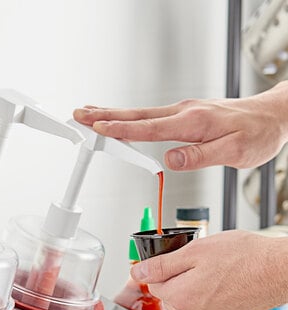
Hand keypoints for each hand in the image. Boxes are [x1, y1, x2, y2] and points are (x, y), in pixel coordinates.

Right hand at [73, 81, 287, 170]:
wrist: (274, 117)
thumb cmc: (257, 135)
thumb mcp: (234, 152)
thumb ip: (200, 157)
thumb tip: (169, 160)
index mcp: (192, 122)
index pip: (148, 127)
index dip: (121, 129)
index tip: (98, 128)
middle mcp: (184, 112)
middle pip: (136, 115)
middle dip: (104, 115)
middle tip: (79, 114)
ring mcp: (182, 111)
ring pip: (140, 113)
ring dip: (112, 114)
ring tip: (89, 114)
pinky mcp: (184, 115)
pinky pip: (149, 116)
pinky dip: (128, 117)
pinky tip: (120, 118)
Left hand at [128, 231, 287, 309]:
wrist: (281, 270)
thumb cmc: (245, 257)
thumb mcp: (194, 251)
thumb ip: (161, 265)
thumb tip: (137, 273)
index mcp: (181, 297)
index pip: (154, 285)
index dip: (162, 268)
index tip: (173, 259)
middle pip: (170, 295)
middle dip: (177, 278)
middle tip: (197, 261)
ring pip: (188, 301)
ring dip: (193, 285)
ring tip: (214, 269)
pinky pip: (206, 305)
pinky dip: (209, 293)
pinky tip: (224, 279)